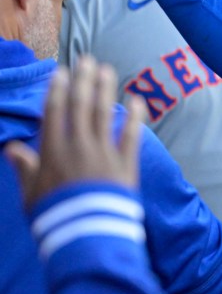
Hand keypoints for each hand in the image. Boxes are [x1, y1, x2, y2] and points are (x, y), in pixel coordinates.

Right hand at [5, 56, 144, 207]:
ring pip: (104, 113)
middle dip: (83, 81)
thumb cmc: (53, 217)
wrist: (85, 233)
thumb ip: (24, 168)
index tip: (61, 72)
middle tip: (87, 60)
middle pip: (81, 106)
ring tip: (107, 70)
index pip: (55, 112)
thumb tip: (10, 147)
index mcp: (53, 151)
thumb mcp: (30, 194)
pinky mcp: (125, 163)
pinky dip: (135, 116)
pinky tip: (137, 98)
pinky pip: (131, 134)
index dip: (58, 90)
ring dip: (105, 89)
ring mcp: (103, 152)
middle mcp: (78, 146)